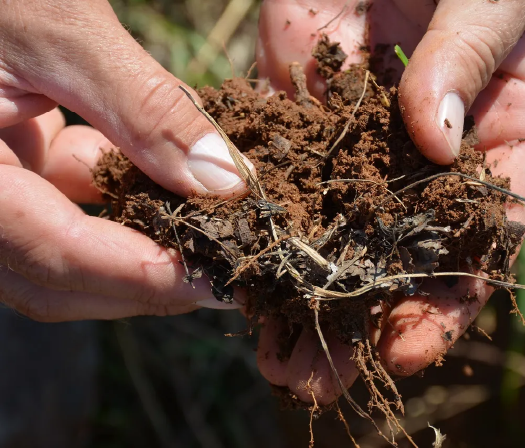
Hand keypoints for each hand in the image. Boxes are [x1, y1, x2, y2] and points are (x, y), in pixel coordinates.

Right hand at [0, 0, 247, 320]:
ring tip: (209, 232)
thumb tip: (227, 182)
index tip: (217, 281)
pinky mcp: (10, 164)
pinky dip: (120, 200)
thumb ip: (144, 106)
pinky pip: (64, 204)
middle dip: (144, 281)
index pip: (53, 251)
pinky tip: (167, 182)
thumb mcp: (62, 28)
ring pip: (64, 248)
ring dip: (140, 243)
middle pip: (55, 276)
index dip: (142, 276)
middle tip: (222, 273)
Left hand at [255, 0, 524, 402]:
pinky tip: (235, 261)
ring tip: (270, 353)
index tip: (407, 351)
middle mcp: (427, 149)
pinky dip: (259, 213)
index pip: (477, 238)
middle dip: (358, 318)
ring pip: (333, 220)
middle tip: (316, 381)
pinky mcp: (303, 95)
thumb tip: (430, 137)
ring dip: (301, 285)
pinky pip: (280, 160)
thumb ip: (467, 57)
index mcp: (499, 133)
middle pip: (396, 250)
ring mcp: (361, 128)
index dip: (446, 300)